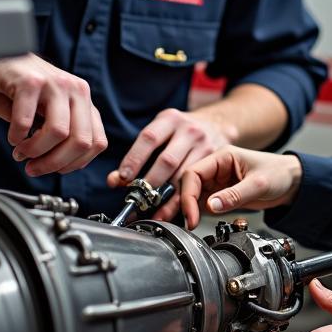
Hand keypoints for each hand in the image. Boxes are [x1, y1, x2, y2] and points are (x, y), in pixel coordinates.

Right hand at [0, 53, 106, 176]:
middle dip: (55, 163)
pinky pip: (26, 121)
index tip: (54, 169)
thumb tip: (59, 164)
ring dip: (35, 151)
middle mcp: (76, 90)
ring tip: (21, 151)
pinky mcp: (30, 81)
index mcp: (84, 100)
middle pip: (81, 141)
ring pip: (58, 133)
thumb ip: (61, 134)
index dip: (75, 163)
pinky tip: (12, 136)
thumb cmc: (20, 88)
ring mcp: (55, 83)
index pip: (97, 142)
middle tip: (34, 167)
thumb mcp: (48, 112)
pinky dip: (16, 137)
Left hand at [106, 109, 234, 220]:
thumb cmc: (181, 132)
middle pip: (167, 160)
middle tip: (139, 198)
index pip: (149, 138)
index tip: (124, 177)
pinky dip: (183, 200)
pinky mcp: (215, 161)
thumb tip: (114, 180)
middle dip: (151, 183)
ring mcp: (205, 145)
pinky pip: (198, 184)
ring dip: (167, 197)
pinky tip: (174, 210)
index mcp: (170, 119)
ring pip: (184, 176)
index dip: (134, 159)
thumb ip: (137, 156)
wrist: (217, 124)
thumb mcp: (160, 134)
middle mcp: (189, 130)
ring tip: (154, 211)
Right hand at [179, 146, 302, 229]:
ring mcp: (216, 182)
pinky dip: (193, 213)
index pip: (194, 173)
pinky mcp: (219, 195)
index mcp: (222, 157)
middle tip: (177, 222)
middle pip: (188, 184)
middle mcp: (215, 169)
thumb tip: (211, 206)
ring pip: (191, 195)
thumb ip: (235, 195)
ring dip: (184, 210)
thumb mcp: (259, 184)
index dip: (188, 195)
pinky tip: (189, 223)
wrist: (291, 182)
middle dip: (181, 204)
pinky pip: (201, 204)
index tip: (191, 215)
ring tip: (177, 225)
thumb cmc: (278, 173)